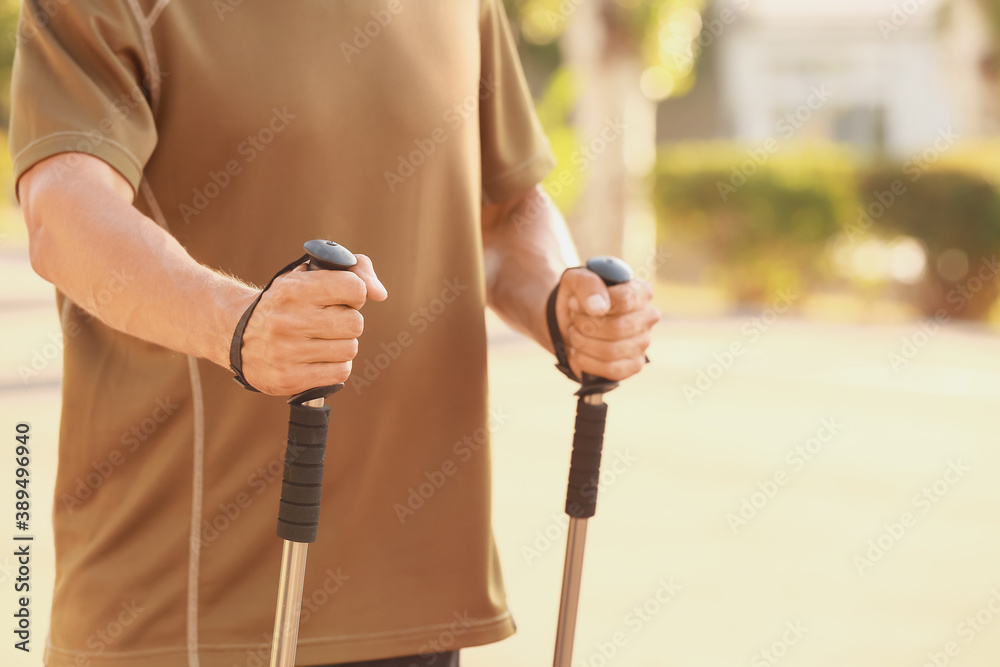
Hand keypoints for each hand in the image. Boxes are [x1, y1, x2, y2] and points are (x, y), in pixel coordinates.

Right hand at [240, 254, 387, 395]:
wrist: (237, 336)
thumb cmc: (285, 303)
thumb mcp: (308, 276)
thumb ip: (353, 271)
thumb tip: (380, 294)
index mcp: (293, 289)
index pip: (354, 287)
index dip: (354, 293)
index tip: (340, 297)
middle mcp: (288, 320)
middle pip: (355, 323)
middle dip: (347, 321)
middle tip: (328, 321)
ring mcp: (287, 352)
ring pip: (350, 349)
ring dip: (341, 345)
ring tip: (320, 340)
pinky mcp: (289, 378)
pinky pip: (340, 372)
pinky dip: (336, 366)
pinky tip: (318, 358)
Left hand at [555, 268, 659, 381]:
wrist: (570, 320)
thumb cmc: (579, 296)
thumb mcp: (576, 279)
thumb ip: (587, 284)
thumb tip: (598, 307)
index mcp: (640, 291)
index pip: (624, 300)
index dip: (595, 304)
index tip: (578, 303)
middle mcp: (648, 317)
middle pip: (616, 328)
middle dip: (585, 325)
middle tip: (574, 319)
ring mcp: (643, 343)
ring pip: (611, 351)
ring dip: (583, 343)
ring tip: (576, 333)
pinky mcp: (634, 365)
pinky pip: (611, 370)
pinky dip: (588, 362)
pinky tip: (580, 352)